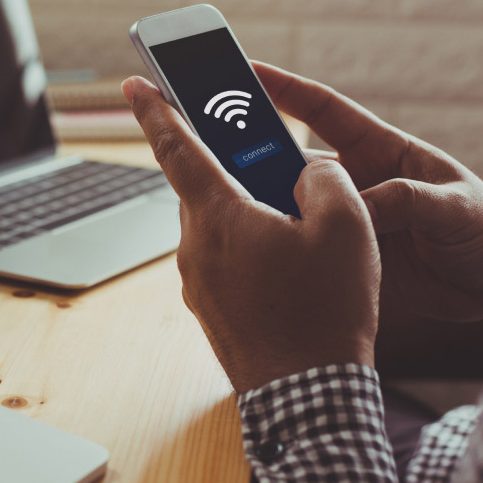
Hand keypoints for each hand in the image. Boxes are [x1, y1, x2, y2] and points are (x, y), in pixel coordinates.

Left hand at [122, 76, 380, 393]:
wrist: (306, 398)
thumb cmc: (325, 313)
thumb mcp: (346, 227)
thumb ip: (323, 179)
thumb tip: (306, 173)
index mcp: (218, 217)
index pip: (176, 148)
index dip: (156, 110)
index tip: (135, 84)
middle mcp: (195, 249)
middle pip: (207, 189)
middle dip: (236, 170)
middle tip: (271, 162)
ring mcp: (198, 284)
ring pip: (219, 228)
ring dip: (250, 216)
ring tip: (300, 228)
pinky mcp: (211, 311)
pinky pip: (226, 262)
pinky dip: (250, 251)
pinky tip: (291, 269)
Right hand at [254, 63, 482, 321]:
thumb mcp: (453, 206)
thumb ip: (405, 200)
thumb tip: (356, 210)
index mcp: (379, 151)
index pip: (323, 112)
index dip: (285, 90)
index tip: (247, 74)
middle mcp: (354, 184)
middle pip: (293, 163)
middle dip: (254, 156)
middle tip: (217, 157)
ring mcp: (345, 222)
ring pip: (292, 211)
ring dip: (265, 212)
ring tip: (233, 214)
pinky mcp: (344, 261)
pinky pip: (306, 254)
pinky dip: (281, 255)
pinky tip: (258, 256)